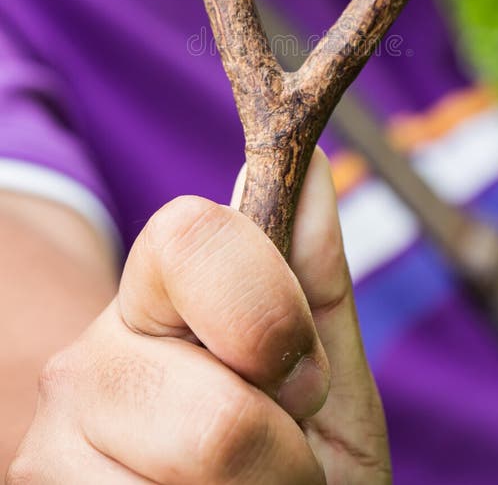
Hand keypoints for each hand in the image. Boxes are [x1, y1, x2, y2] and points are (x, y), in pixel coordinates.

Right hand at [8, 150, 390, 482]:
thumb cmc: (290, 452)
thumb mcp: (321, 367)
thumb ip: (314, 276)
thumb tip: (312, 168)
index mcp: (156, 292)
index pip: (192, 234)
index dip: (270, 310)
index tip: (304, 375)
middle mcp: (88, 356)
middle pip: (219, 417)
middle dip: (279, 453)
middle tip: (275, 458)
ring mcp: (52, 444)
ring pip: (199, 481)